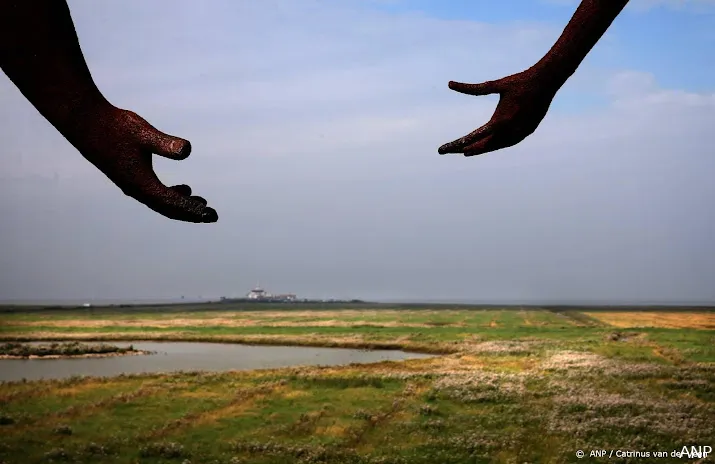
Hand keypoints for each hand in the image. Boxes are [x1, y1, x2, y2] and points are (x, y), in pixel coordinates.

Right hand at [71, 107, 217, 222]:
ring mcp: (131, 184)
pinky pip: (154, 194)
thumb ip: (165, 144)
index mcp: (141, 184)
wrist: (85, 122)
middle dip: (191, 213)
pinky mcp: (128, 177)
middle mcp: (136, 189)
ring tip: (201, 202)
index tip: (211, 215)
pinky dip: (170, 195)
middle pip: (168, 209)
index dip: (193, 210)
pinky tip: (182, 188)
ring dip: (181, 205)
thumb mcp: (144, 132)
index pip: (173, 204)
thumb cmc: (114, 126)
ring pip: (161, 202)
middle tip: (212, 216)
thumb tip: (187, 150)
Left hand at [438, 69, 558, 156]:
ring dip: (481, 149)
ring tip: (466, 151)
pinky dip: (497, 145)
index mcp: (500, 121)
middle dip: (466, 149)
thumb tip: (449, 83)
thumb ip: (471, 88)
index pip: (476, 137)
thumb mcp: (494, 85)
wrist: (546, 81)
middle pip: (484, 145)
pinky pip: (508, 143)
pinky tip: (489, 145)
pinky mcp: (527, 132)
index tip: (449, 149)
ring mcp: (520, 134)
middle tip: (449, 151)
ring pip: (496, 146)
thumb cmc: (518, 81)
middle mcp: (509, 131)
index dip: (461, 144)